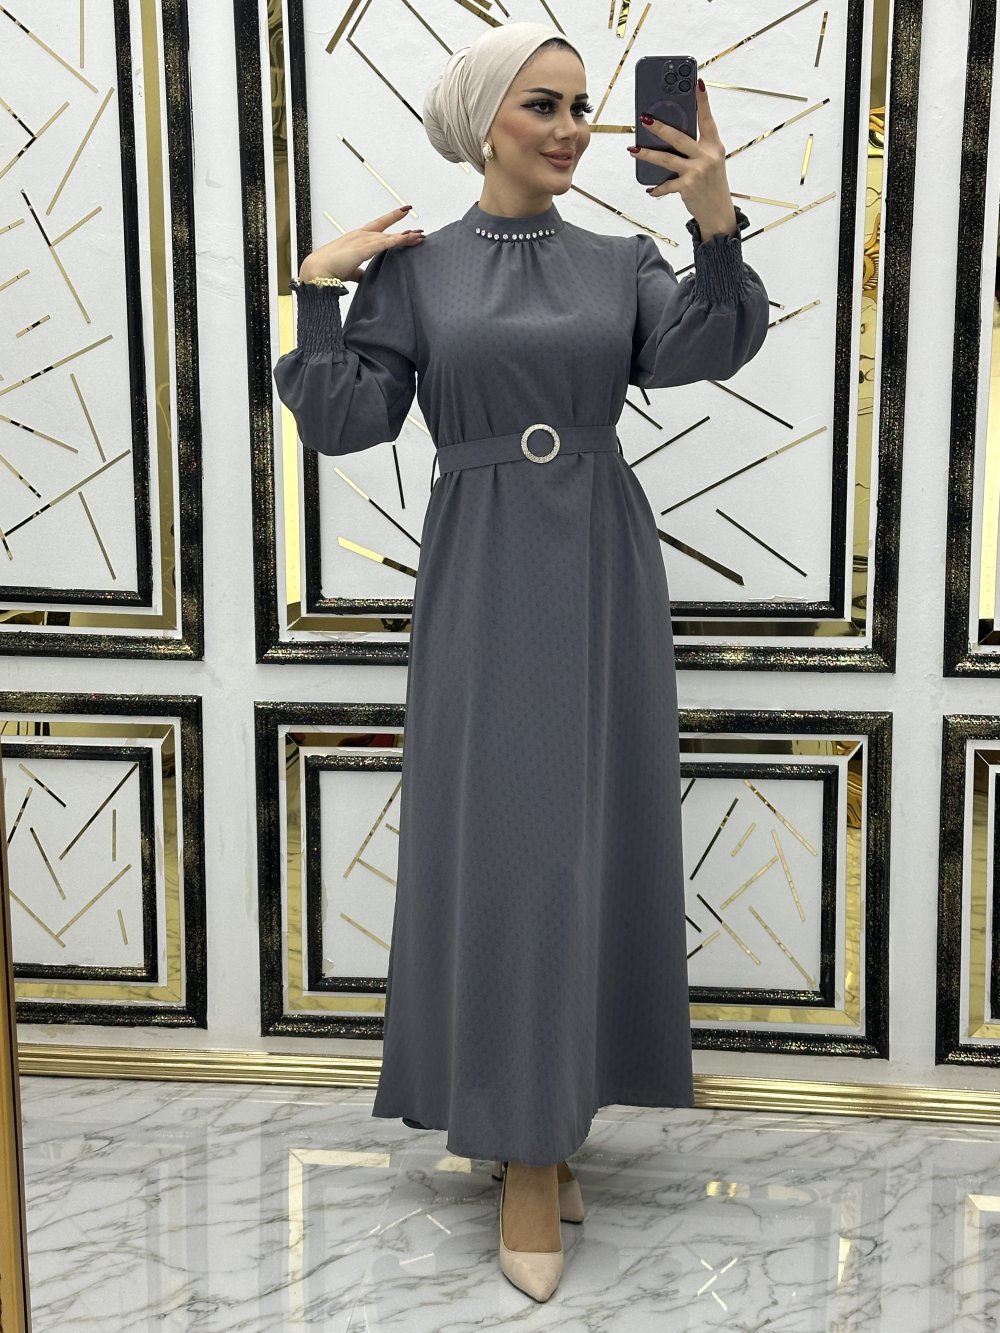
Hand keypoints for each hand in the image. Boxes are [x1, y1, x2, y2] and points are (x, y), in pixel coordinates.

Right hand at [298, 205, 424, 283]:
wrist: (317, 271)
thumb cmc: (328, 270)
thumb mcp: (349, 271)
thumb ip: (359, 273)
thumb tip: (366, 277)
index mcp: (355, 239)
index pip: (375, 228)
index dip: (389, 221)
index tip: (401, 214)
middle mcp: (360, 235)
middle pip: (385, 228)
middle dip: (400, 224)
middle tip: (415, 224)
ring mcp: (363, 239)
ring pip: (389, 236)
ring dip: (406, 236)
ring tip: (420, 236)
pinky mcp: (366, 247)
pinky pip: (388, 242)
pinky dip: (401, 239)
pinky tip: (411, 237)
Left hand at [633, 81, 735, 234]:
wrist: (718, 212)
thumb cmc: (711, 183)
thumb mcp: (710, 161)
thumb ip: (695, 148)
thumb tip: (668, 136)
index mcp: (714, 146)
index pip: (707, 119)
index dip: (702, 101)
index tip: (697, 82)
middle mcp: (707, 156)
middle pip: (679, 137)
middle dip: (659, 127)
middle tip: (644, 119)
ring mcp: (697, 172)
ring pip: (666, 159)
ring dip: (647, 154)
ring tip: (633, 150)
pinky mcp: (688, 187)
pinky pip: (667, 185)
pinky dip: (657, 188)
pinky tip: (650, 189)